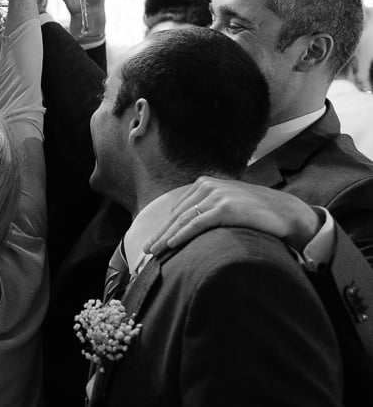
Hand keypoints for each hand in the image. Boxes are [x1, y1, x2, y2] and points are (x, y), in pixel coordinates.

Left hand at [145, 176, 322, 256]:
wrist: (288, 213)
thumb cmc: (257, 212)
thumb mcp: (228, 203)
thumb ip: (209, 207)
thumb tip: (187, 225)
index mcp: (205, 183)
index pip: (179, 208)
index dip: (164, 226)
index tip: (153, 241)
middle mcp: (208, 186)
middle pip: (177, 214)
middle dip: (160, 233)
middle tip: (147, 249)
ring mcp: (217, 196)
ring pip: (183, 219)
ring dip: (165, 237)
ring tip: (154, 252)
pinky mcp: (225, 208)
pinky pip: (197, 223)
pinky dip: (182, 234)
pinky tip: (171, 244)